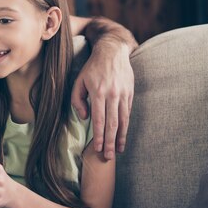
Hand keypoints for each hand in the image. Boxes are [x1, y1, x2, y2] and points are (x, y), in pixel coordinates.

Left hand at [71, 42, 133, 159]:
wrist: (113, 51)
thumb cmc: (92, 68)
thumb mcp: (79, 80)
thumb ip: (77, 100)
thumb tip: (84, 118)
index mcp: (98, 92)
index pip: (99, 119)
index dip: (98, 135)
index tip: (97, 148)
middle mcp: (112, 94)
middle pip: (112, 123)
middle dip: (109, 141)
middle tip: (107, 156)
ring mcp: (123, 94)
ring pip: (123, 120)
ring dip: (120, 137)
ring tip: (117, 151)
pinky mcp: (130, 93)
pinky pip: (128, 113)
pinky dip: (126, 126)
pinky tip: (123, 136)